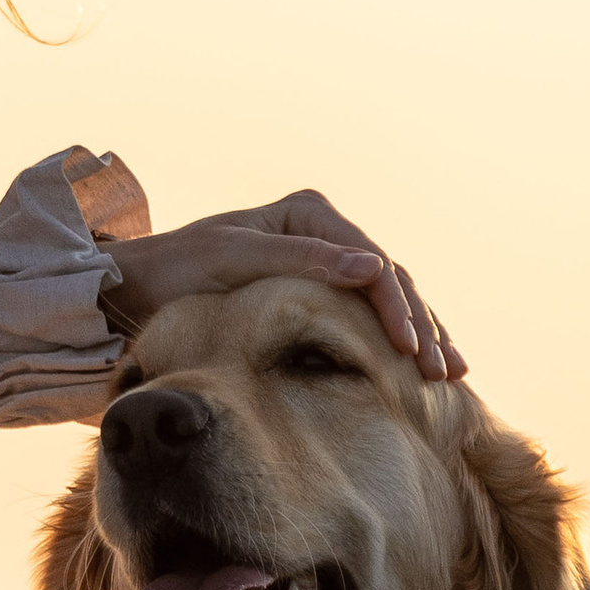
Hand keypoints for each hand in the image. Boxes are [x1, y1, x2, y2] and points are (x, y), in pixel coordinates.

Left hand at [104, 189, 464, 382]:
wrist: (139, 289)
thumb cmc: (179, 272)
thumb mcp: (234, 261)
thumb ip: (302, 261)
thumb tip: (373, 265)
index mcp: (309, 214)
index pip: (371, 262)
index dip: (398, 308)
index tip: (412, 350)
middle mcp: (323, 232)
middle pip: (390, 280)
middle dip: (421, 326)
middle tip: (445, 371)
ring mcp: (324, 261)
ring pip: (389, 299)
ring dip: (421, 335)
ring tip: (450, 374)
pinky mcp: (317, 292)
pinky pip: (368, 315)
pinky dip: (396, 341)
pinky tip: (421, 369)